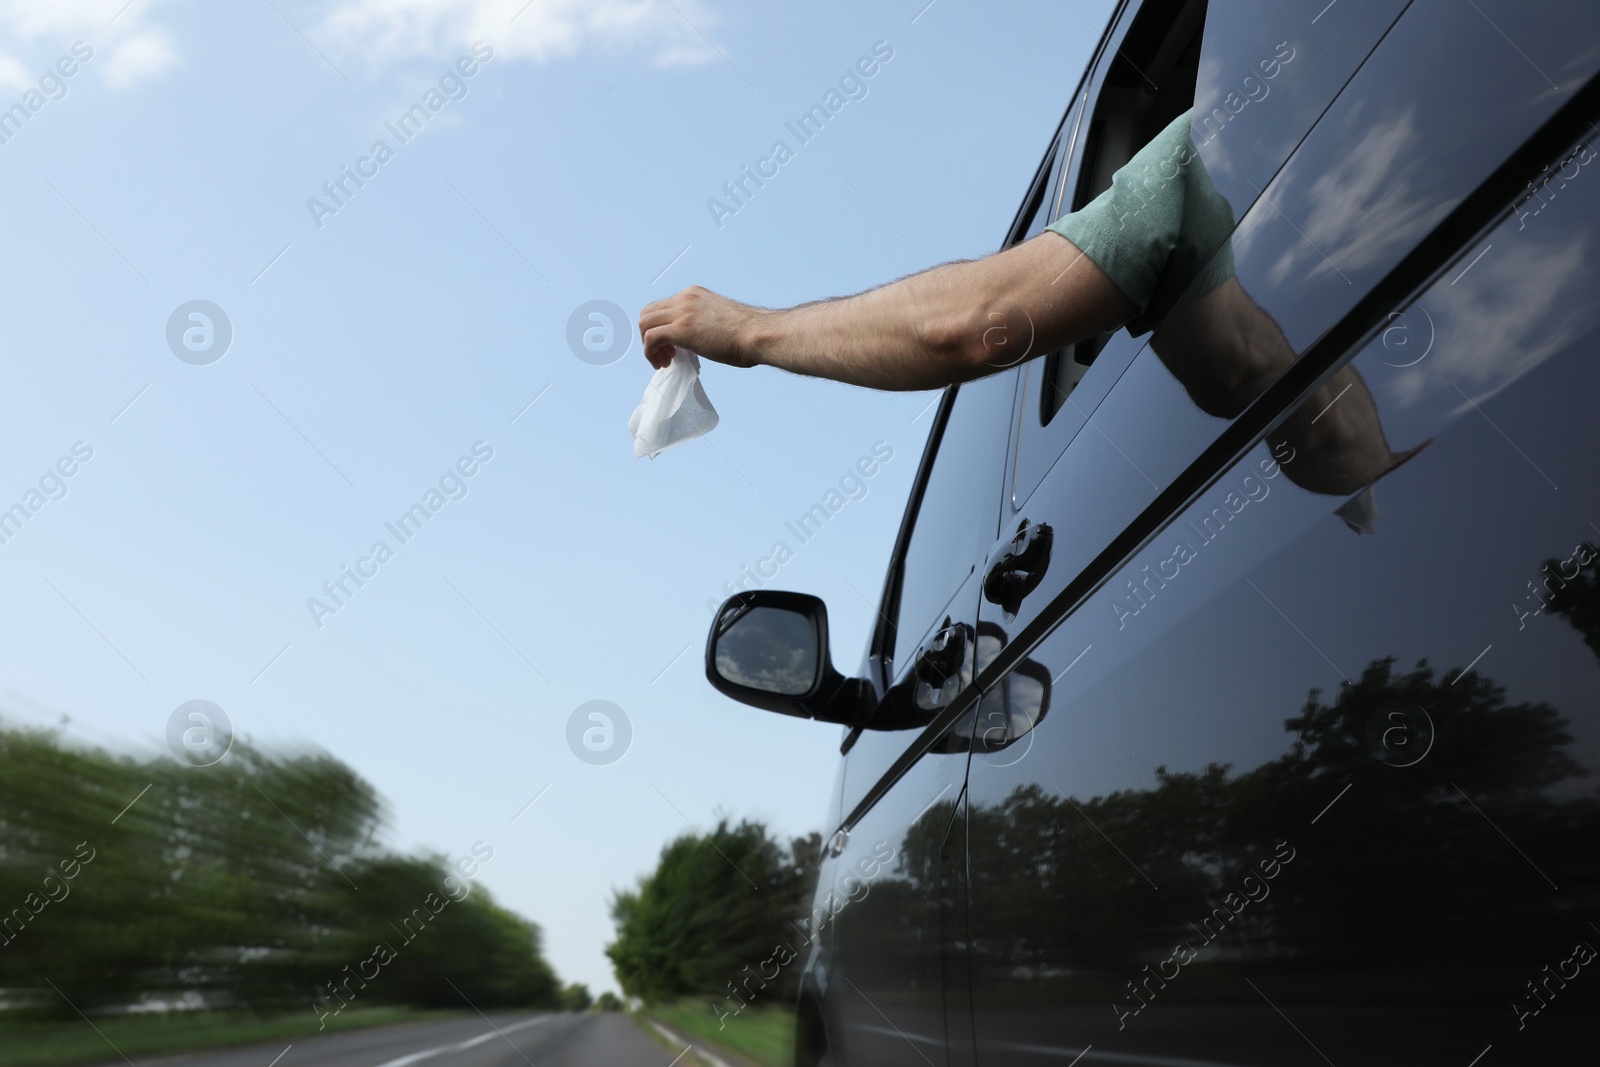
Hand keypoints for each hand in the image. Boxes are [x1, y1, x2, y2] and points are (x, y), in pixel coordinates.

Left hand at [638, 286, 762, 369]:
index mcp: (694, 294)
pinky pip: (650, 338)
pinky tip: (661, 363)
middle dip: (650, 335)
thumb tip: (694, 339)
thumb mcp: (718, 319)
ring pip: (645, 324)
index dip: (661, 328)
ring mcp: (681, 312)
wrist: (758, 334)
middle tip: (665, 354)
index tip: (671, 346)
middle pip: (649, 313)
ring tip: (663, 360)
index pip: (663, 307)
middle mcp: (685, 298)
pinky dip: (649, 352)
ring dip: (648, 345)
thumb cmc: (747, 333)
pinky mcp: (680, 329)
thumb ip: (701, 323)